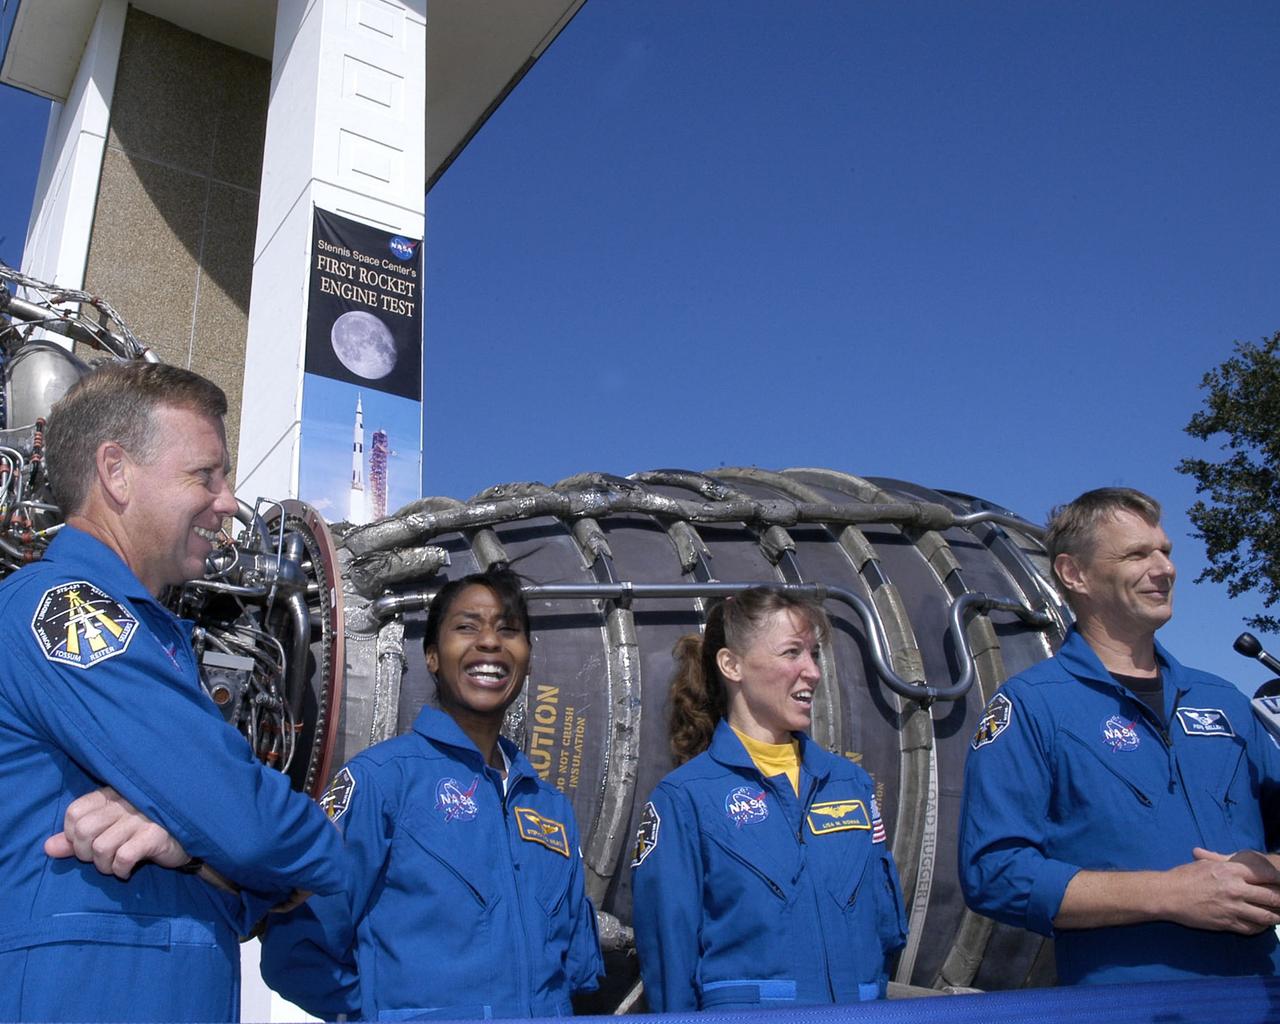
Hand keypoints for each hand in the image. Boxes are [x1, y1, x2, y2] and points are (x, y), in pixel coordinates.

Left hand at [44, 787, 189, 879]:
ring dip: (104, 866)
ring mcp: (142, 818)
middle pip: (83, 832)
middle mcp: (126, 802)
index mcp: (112, 795)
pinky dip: (120, 870)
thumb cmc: (145, 830)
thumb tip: (48, 847)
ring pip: (100, 848)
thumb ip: (77, 838)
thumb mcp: (109, 829)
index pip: (74, 812)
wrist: (190, 834)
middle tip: (102, 858)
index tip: (88, 845)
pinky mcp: (156, 835)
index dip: (72, 836)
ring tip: (116, 865)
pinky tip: (129, 869)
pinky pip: (123, 858)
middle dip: (86, 854)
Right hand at [1161, 848, 1279, 934]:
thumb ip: (1225, 863)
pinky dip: (1261, 927)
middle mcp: (1236, 889)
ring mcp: (1233, 908)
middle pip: (1272, 897)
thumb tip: (1239, 862)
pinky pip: (1253, 929)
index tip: (1279, 882)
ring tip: (1278, 915)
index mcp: (1231, 870)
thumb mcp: (1206, 864)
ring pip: (1267, 916)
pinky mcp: (1228, 923)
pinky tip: (1261, 924)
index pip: (1266, 875)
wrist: (1168, 895)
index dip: (1277, 879)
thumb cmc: (1184, 876)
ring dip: (1276, 917)